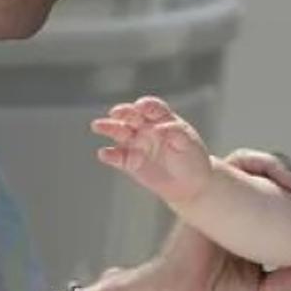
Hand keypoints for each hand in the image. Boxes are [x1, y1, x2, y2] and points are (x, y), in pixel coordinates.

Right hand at [93, 96, 210, 206]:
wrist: (191, 184)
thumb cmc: (192, 158)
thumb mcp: (188, 143)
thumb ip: (175, 133)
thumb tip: (157, 129)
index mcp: (162, 119)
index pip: (152, 107)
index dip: (146, 105)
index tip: (141, 107)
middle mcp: (146, 128)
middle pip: (131, 116)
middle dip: (123, 112)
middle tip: (116, 113)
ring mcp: (136, 144)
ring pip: (119, 132)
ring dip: (108, 128)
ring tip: (98, 126)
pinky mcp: (130, 161)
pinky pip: (117, 157)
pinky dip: (110, 155)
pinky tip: (104, 153)